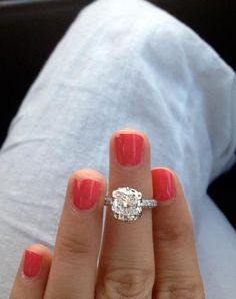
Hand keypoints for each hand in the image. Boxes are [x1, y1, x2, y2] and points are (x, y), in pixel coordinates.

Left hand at [10, 129, 204, 297]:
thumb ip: (164, 287)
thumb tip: (162, 223)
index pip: (177, 280)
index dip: (173, 226)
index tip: (165, 173)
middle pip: (133, 272)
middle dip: (133, 203)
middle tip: (128, 142)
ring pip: (82, 293)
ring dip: (82, 236)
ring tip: (85, 178)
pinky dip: (33, 295)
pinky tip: (34, 253)